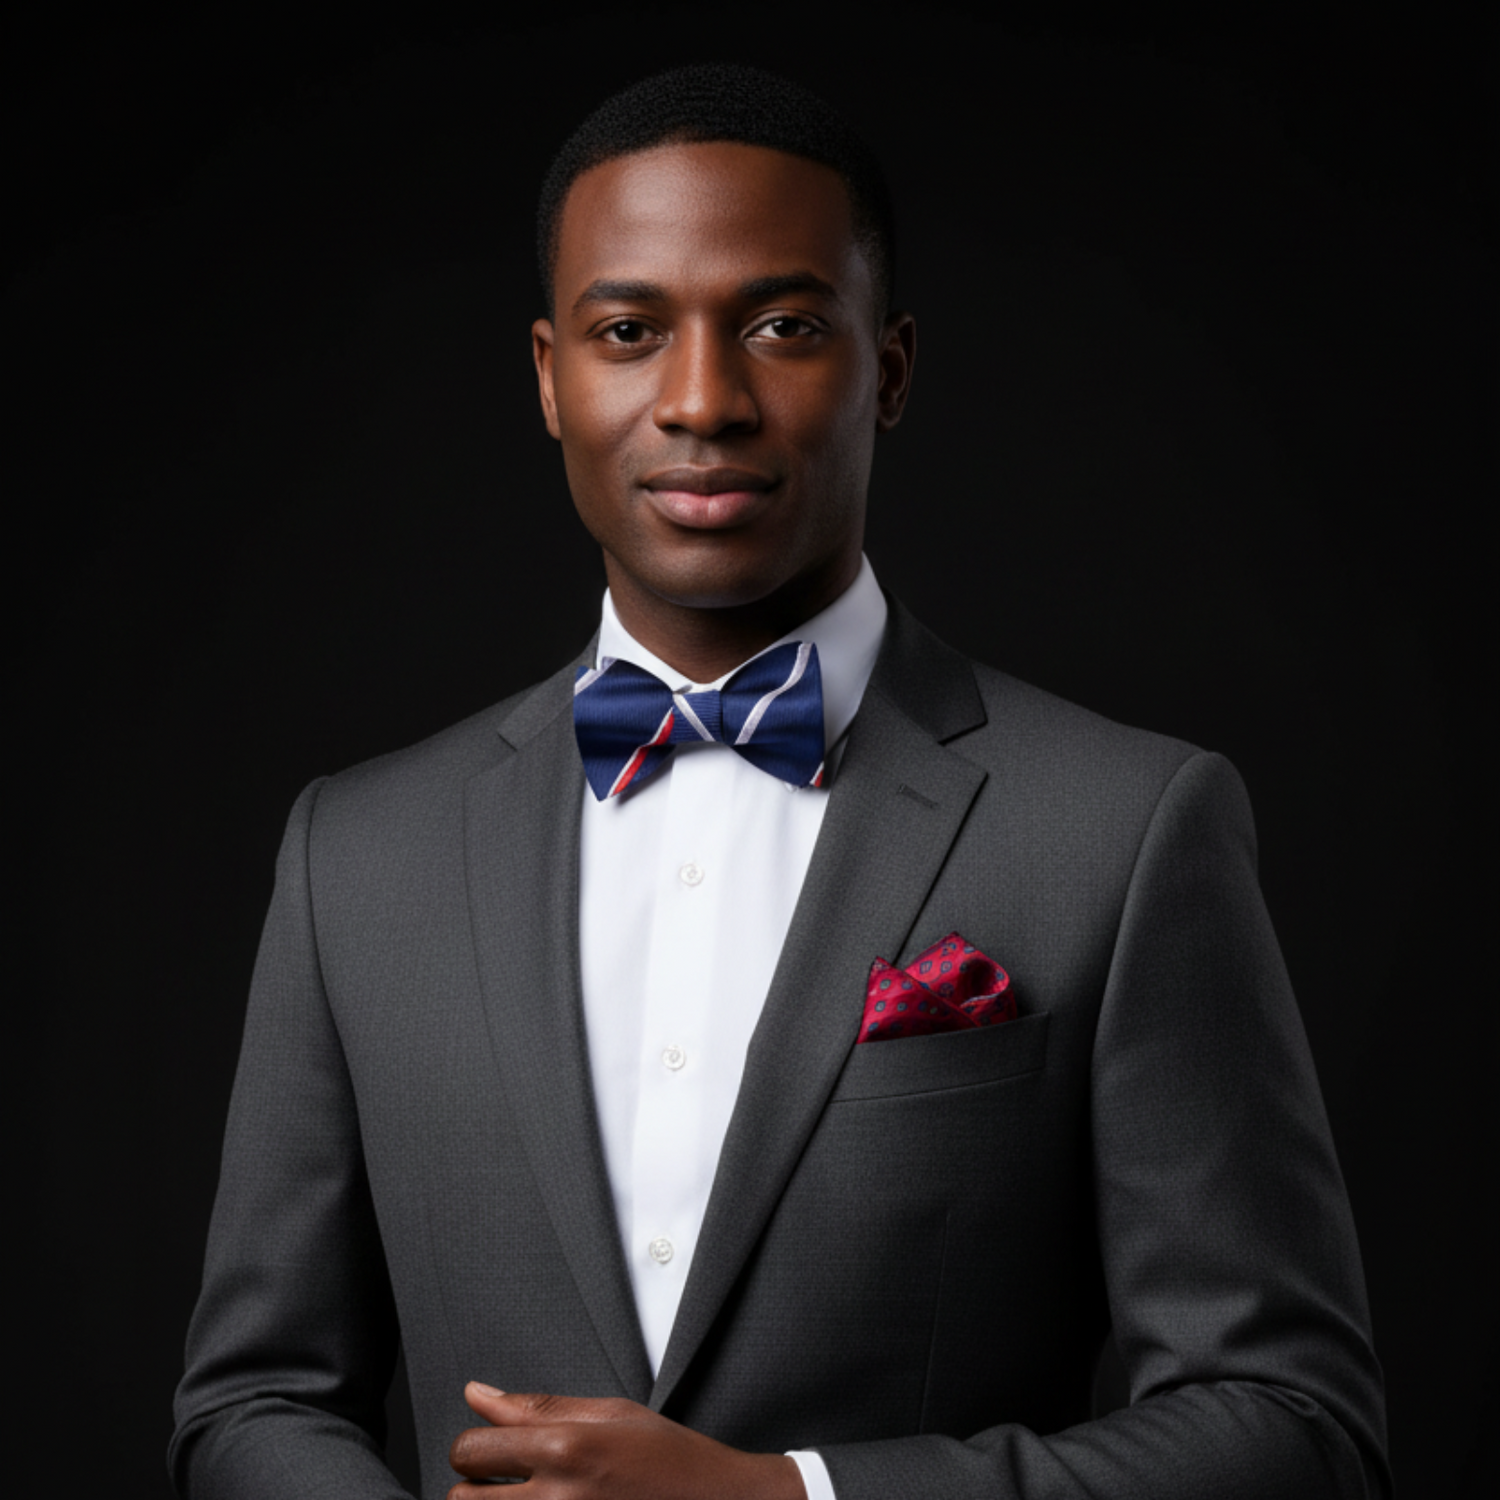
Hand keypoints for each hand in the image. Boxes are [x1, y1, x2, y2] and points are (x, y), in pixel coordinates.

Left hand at [448, 1382, 806, 1498]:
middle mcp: (557, 1498)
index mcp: (565, 1447)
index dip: (471, 1447)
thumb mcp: (611, 1414)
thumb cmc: (670, 1459)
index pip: (471, 1449)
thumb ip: (536, 1406)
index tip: (488, 1451)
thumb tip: (477, 1393)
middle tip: (502, 1483)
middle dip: (473, 1487)